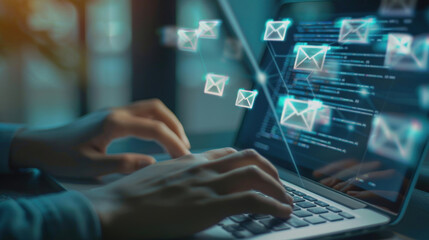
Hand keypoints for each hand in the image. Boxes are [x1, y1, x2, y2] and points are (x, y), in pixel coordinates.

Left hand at [10, 99, 190, 177]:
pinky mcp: (112, 115)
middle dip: (175, 126)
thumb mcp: (90, 166)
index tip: (184, 158)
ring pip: (150, 108)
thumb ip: (123, 164)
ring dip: (167, 122)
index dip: (173, 142)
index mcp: (114, 123)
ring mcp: (114, 111)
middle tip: (184, 147)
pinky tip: (157, 137)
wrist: (39, 144)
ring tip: (176, 142)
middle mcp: (117, 112)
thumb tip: (152, 162)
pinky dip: (156, 122)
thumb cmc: (62, 157)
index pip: (154, 128)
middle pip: (157, 109)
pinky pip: (142, 112)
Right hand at [83, 148, 292, 239]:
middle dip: (270, 169)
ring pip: (256, 174)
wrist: (114, 209)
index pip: (229, 153)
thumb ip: (173, 175)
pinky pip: (254, 200)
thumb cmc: (128, 197)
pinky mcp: (211, 205)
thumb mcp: (154, 177)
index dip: (249, 162)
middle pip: (249, 157)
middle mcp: (203, 167)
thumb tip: (181, 182)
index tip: (258, 172)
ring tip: (286, 199)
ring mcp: (207, 184)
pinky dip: (274, 205)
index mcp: (189, 160)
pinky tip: (282, 212)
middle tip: (279, 183)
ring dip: (278, 187)